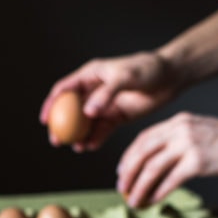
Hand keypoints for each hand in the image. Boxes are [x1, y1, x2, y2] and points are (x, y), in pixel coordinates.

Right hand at [39, 52, 179, 149]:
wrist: (172, 77)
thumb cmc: (149, 69)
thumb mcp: (126, 77)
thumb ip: (106, 94)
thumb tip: (87, 112)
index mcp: (91, 74)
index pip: (64, 89)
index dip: (51, 104)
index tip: (45, 120)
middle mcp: (95, 89)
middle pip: (71, 109)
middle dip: (62, 126)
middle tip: (57, 141)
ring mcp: (106, 104)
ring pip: (86, 123)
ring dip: (79, 135)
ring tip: (77, 147)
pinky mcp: (117, 116)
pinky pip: (102, 130)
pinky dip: (95, 139)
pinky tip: (91, 147)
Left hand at [116, 111, 217, 206]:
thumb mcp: (197, 132)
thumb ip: (177, 141)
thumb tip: (155, 166)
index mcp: (177, 121)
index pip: (143, 139)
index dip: (128, 157)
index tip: (122, 172)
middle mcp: (179, 130)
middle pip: (142, 153)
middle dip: (128, 173)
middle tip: (122, 189)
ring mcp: (188, 145)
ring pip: (152, 168)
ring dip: (139, 187)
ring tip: (133, 201)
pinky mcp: (198, 161)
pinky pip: (170, 180)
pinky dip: (157, 192)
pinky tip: (152, 201)